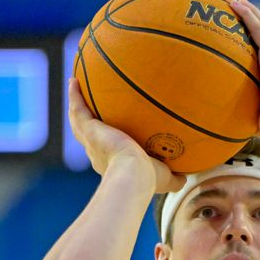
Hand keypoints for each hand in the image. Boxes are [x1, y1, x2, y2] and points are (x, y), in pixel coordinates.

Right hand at [67, 78, 185, 192]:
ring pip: (79, 120)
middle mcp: (98, 152)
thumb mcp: (165, 178)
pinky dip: (74, 95)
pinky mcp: (88, 130)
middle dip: (90, 121)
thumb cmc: (150, 179)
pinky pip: (78, 109)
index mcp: (114, 163)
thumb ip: (174, 178)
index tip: (113, 133)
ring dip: (77, 103)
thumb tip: (185, 178)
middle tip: (90, 107)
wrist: (134, 175)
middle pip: (91, 133)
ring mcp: (91, 141)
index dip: (109, 140)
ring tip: (76, 85)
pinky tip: (74, 80)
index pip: (110, 149)